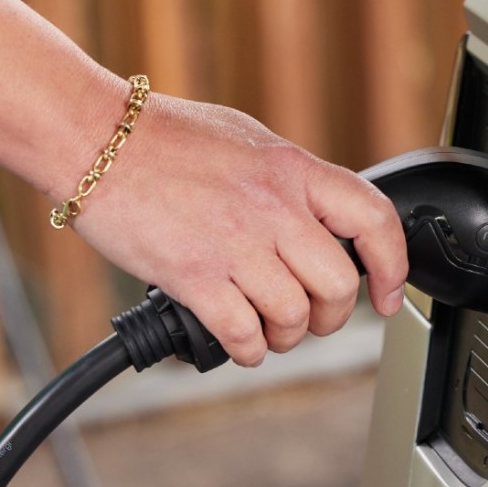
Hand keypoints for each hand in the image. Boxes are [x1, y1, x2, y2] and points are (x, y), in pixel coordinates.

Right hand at [70, 94, 408, 365]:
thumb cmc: (162, 137)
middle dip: (331, 316)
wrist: (94, 137)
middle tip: (311, 319)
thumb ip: (288, 180)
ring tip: (268, 329)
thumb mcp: (246, 139)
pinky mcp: (194, 276)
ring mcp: (235, 243)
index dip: (394, 266)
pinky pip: (243, 335)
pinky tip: (238, 339)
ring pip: (293, 317)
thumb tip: (317, 218)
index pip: (374, 219)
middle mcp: (274, 207)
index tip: (390, 294)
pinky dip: (248, 349)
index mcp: (294, 169)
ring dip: (286, 337)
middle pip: (338, 286)